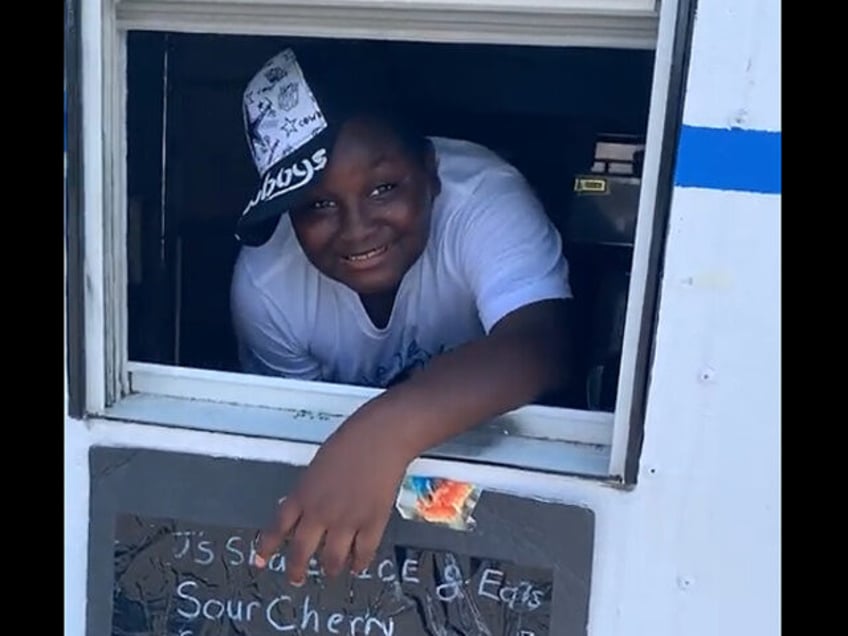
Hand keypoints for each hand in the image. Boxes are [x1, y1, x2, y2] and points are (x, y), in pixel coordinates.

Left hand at [254, 409, 412, 583]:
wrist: (380, 437)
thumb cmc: (350, 441)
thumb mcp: (317, 466)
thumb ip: (310, 491)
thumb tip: (308, 511)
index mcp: (303, 494)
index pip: (278, 528)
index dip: (268, 547)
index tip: (261, 561)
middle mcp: (320, 512)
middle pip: (301, 551)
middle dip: (296, 570)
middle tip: (296, 578)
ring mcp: (346, 520)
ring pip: (331, 559)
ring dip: (329, 569)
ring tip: (330, 572)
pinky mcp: (372, 523)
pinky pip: (363, 554)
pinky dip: (358, 564)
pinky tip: (357, 566)